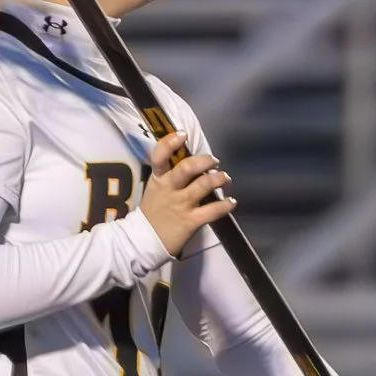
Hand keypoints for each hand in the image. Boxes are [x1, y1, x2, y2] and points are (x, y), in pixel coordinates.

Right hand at [138, 130, 234, 256]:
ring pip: (202, 185)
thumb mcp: (154, 190)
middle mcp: (169, 189)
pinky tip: (231, 202)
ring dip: (218, 179)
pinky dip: (225, 205)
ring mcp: (180, 205)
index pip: (159, 156)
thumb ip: (169, 176)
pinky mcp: (190, 221)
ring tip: (225, 177)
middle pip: (186, 168)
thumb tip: (192, 163)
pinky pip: (212, 211)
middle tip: (214, 161)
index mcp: (158, 179)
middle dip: (204, 161)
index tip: (182, 134)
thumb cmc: (153, 213)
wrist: (143, 241)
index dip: (170, 143)